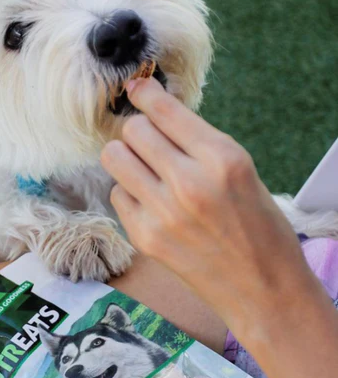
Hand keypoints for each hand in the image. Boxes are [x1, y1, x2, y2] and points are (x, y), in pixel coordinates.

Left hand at [101, 78, 319, 333]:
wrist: (262, 289)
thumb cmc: (260, 228)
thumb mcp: (242, 173)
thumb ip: (199, 145)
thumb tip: (157, 117)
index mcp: (222, 159)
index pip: (165, 111)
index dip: (145, 93)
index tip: (136, 88)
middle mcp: (188, 183)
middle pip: (133, 130)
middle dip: (138, 129)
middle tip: (147, 139)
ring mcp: (162, 214)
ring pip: (114, 158)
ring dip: (126, 156)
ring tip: (143, 168)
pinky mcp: (144, 238)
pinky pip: (117, 194)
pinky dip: (129, 192)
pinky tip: (149, 203)